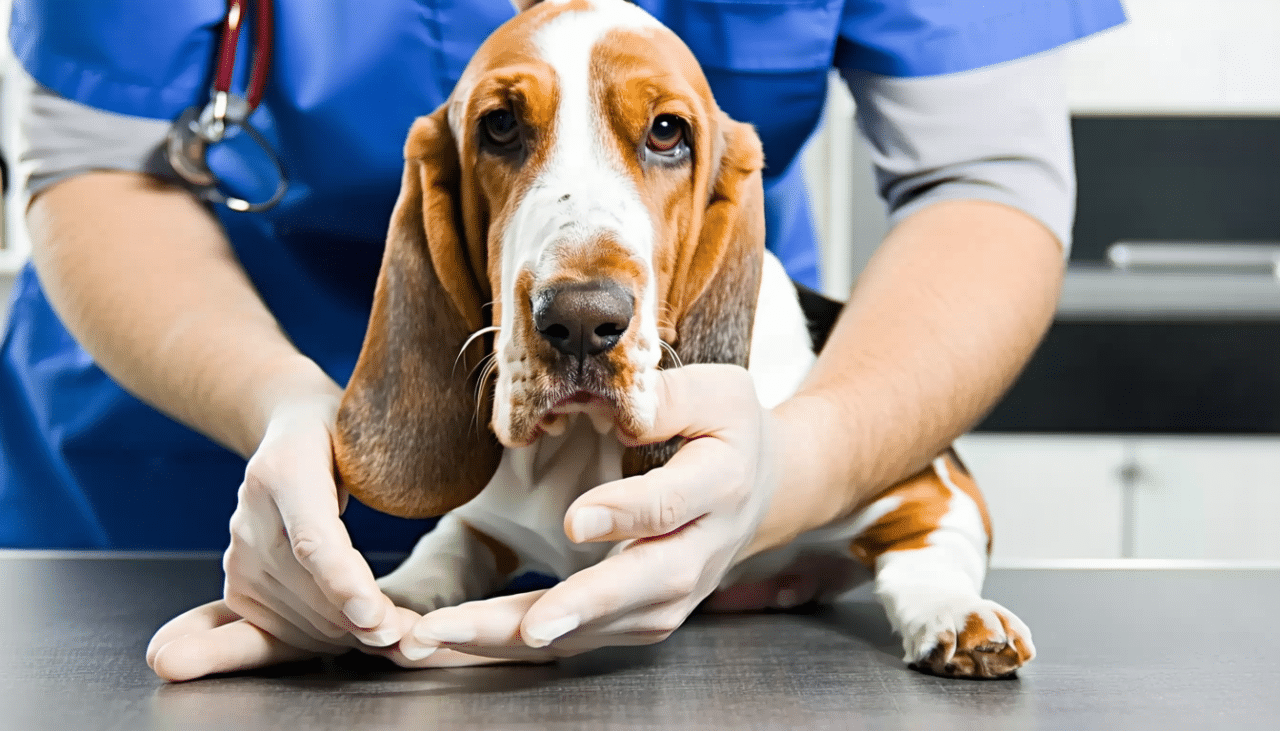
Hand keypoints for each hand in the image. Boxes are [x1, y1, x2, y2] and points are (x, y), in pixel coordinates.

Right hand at [147, 395, 410, 680]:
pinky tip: (356, 625)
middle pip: (311, 590)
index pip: (314, 540)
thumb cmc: (343, 439)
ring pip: (302, 617)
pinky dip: (327, 637)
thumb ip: (389, 472)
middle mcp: (251, 516)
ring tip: (395, 628)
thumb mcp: (369, 439)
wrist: (288, 435)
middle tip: (413, 632)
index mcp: (285, 471)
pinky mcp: (237, 584)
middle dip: (366, 620)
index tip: (376, 617)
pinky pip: (284, 629)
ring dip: (352, 634)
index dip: (344, 582)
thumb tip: (433, 492)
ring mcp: (238, 553)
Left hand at [396, 364, 778, 662]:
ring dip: (518, 637)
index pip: (669, 506)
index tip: (578, 520)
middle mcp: (699, 554)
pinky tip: (458, 642)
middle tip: (524, 627)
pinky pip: (577, 639)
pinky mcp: (641, 618)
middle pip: (639, 589)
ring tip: (445, 638)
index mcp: (719, 487)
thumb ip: (668, 398)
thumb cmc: (727, 429)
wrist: (761, 487)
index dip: (626, 514)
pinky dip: (514, 646)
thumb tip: (614, 410)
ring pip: (597, 629)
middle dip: (578, 610)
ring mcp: (672, 597)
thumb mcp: (718, 392)